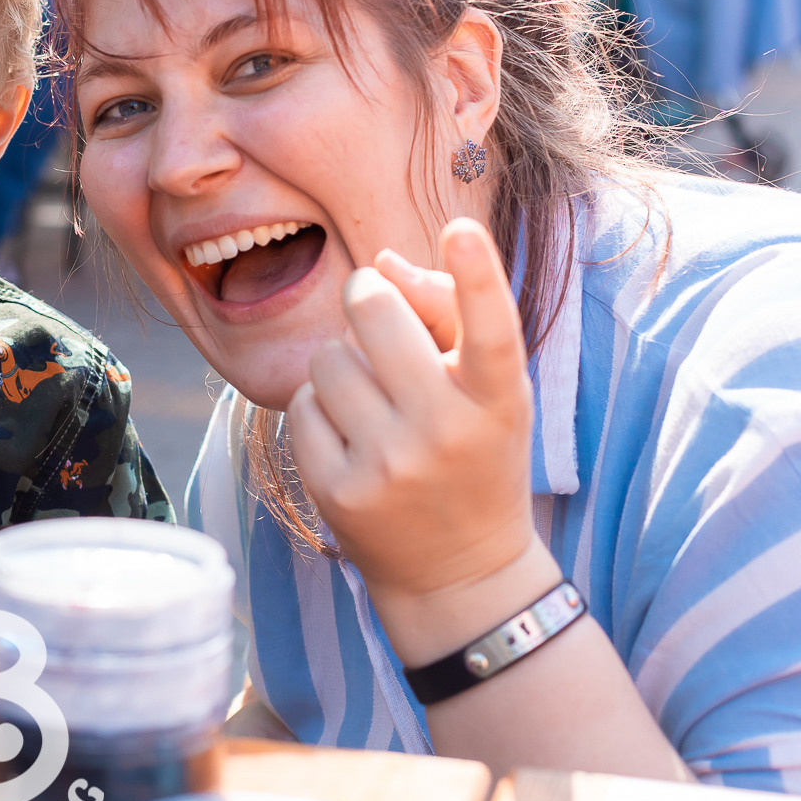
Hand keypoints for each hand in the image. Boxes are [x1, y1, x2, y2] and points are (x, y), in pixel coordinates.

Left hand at [285, 218, 552, 657]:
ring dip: (342, 362)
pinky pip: (302, 405)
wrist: (459, 571)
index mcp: (498, 399)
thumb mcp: (488, 390)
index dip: (477, 277)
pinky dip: (320, 410)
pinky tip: (351, 438)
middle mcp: (446, 432)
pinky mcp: (337, 491)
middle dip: (367, 296)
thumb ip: (447, 313)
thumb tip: (383, 262)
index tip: (462, 229)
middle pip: (374, 313)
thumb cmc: (474, 453)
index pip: (491, 330)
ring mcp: (388, 466)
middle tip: (373, 306)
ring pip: (328, 357)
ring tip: (372, 397)